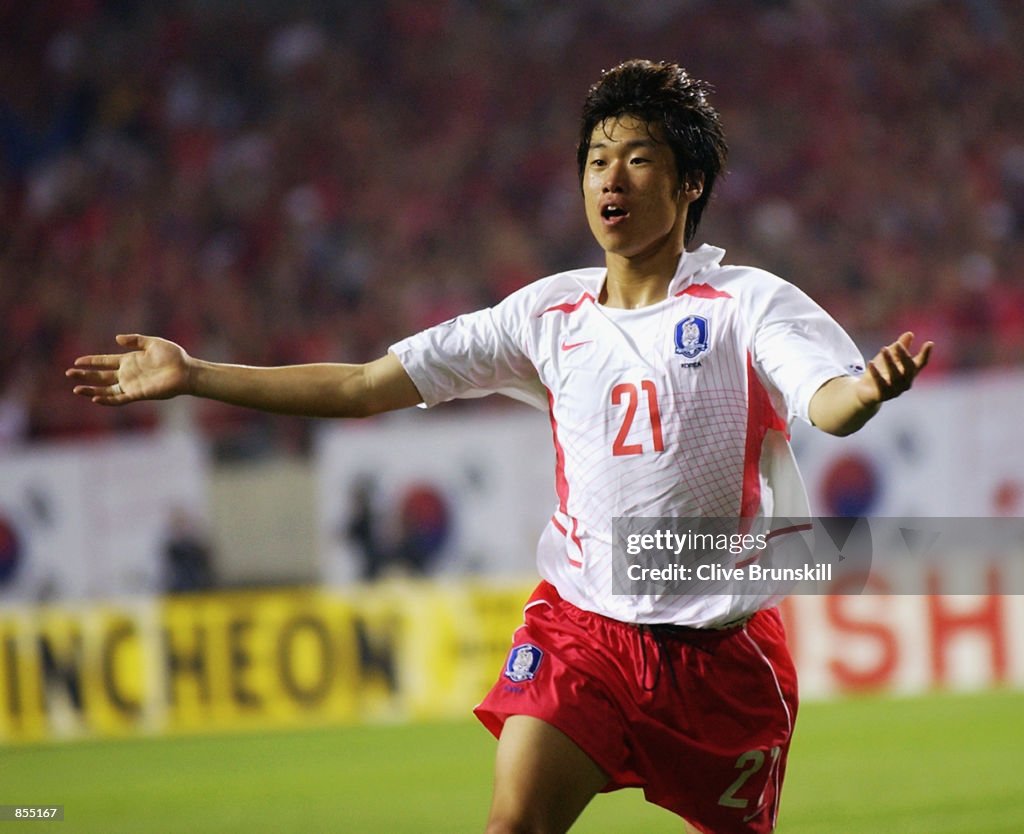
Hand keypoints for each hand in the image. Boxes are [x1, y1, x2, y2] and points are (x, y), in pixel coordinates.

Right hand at [66, 334, 191, 404]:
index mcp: (129, 361)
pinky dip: (107, 399)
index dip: (91, 361)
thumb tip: (116, 339)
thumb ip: (135, 340)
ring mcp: (132, 384)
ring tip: (77, 389)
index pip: (105, 362)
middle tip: (69, 373)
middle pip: (101, 376)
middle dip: (85, 375)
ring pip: (106, 390)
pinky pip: (119, 399)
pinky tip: (95, 397)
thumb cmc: (173, 356)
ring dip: (91, 390)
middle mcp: (127, 374)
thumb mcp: (152, 343)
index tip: (77, 361)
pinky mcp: (138, 393)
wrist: (186, 370)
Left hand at [854, 331, 932, 406]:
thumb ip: (899, 346)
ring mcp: (896, 390)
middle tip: (897, 344)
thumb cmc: (881, 371)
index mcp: (910, 372)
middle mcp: (906, 382)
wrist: (866, 391)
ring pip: (895, 375)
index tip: (929, 343)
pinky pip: (880, 383)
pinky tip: (871, 362)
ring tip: (883, 348)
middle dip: (904, 355)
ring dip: (889, 361)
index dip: (925, 354)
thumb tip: (909, 333)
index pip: (921, 363)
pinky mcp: (883, 395)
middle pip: (909, 368)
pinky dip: (876, 373)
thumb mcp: (890, 356)